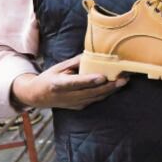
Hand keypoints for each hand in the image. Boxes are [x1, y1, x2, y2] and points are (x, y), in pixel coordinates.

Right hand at [12, 55, 127, 110]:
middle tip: (123, 78)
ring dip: (111, 90)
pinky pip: (95, 100)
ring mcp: (74, 104)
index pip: (76, 83)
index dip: (89, 80)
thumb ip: (76, 62)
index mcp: (59, 84)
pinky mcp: (80, 107)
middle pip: (91, 92)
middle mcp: (67, 96)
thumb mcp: (59, 67)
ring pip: (96, 97)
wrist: (38, 97)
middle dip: (109, 86)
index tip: (102, 77)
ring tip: (124, 80)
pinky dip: (106, 93)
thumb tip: (93, 54)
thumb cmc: (50, 78)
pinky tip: (116, 86)